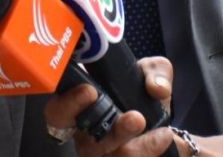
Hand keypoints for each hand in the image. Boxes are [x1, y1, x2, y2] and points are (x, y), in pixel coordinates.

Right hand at [44, 57, 185, 155]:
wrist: (161, 123)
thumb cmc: (140, 94)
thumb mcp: (148, 74)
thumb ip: (155, 73)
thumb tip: (156, 89)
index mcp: (80, 110)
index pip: (57, 113)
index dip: (67, 105)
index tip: (90, 91)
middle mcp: (87, 138)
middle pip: (87, 146)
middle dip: (114, 133)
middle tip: (136, 118)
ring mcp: (102, 156)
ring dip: (138, 149)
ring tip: (162, 133)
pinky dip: (151, 152)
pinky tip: (165, 137)